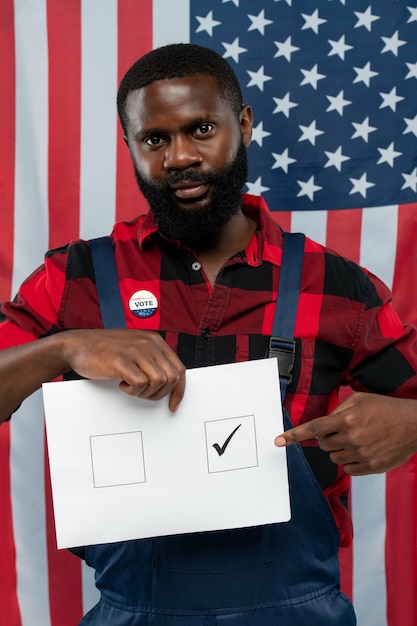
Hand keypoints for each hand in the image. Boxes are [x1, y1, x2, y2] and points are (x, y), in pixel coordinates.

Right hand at [62, 329, 185, 411]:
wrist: (77, 345)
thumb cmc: (105, 350)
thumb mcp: (135, 348)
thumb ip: (152, 359)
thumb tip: (169, 382)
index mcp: (155, 341)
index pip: (179, 369)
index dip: (179, 391)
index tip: (173, 405)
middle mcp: (149, 344)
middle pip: (172, 377)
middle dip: (160, 394)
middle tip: (143, 395)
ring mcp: (135, 351)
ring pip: (158, 381)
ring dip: (146, 392)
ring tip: (131, 388)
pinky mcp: (122, 361)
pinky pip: (140, 384)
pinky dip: (132, 390)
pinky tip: (122, 384)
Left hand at [274, 392, 416, 474]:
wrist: (414, 425)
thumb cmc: (387, 408)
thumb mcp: (361, 399)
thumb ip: (339, 410)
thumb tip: (325, 422)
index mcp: (346, 419)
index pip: (313, 429)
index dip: (293, 436)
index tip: (278, 441)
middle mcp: (351, 438)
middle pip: (323, 445)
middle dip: (329, 438)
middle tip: (345, 430)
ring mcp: (361, 455)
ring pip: (334, 458)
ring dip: (340, 449)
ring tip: (359, 439)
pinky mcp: (370, 468)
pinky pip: (348, 469)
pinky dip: (351, 461)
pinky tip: (365, 450)